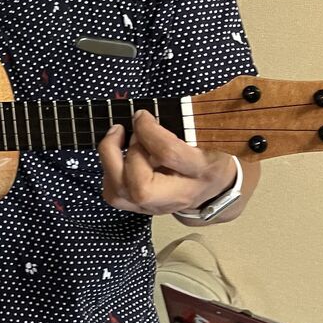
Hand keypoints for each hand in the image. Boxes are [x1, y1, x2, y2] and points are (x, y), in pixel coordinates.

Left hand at [98, 109, 245, 222]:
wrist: (213, 192)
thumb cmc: (209, 157)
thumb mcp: (208, 137)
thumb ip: (182, 124)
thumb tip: (142, 116)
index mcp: (201, 171)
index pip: (168, 154)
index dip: (148, 130)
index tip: (142, 115)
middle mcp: (176, 196)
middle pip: (140, 188)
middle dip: (125, 153)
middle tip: (125, 131)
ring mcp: (155, 207)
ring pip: (119, 194)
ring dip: (111, 161)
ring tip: (117, 139)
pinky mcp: (139, 207)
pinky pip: (113, 194)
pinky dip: (109, 171)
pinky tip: (119, 156)